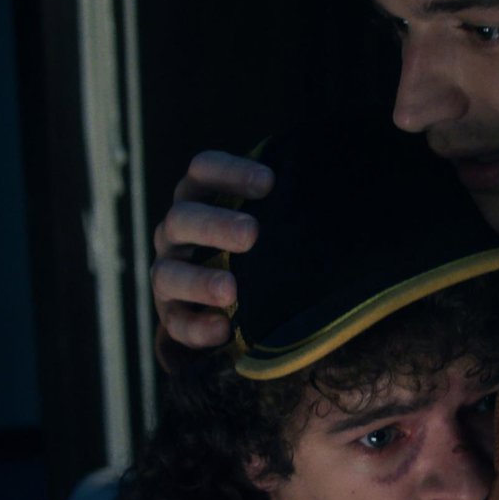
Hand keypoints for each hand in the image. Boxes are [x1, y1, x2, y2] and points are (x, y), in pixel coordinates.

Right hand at [151, 151, 273, 361]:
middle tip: (251, 234)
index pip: (204, 170)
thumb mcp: (272, 218)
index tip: (269, 182)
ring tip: (231, 290)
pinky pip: (176, 322)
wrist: (234, 296)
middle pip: (183, 218)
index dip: (230, 171)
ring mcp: (169, 271)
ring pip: (169, 273)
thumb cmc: (263, 242)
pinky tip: (223, 329)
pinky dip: (197, 328)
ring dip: (200, 281)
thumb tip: (329, 199)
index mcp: (200, 196)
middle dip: (216, 225)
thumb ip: (287, 206)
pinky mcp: (172, 312)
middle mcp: (177, 231)